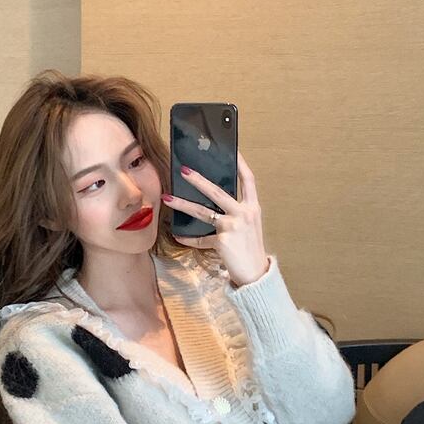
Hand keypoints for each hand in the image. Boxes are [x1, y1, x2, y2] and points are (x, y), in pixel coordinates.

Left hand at [162, 151, 269, 287]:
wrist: (255, 274)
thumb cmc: (250, 249)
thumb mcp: (248, 226)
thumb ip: (236, 212)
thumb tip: (215, 201)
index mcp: (253, 208)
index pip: (248, 180)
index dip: (240, 163)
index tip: (232, 149)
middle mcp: (244, 214)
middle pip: (218, 191)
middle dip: (199, 180)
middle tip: (183, 170)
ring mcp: (233, 227)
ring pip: (203, 212)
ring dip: (183, 204)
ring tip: (168, 198)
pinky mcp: (222, 241)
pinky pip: (200, 238)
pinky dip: (189, 239)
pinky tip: (178, 237)